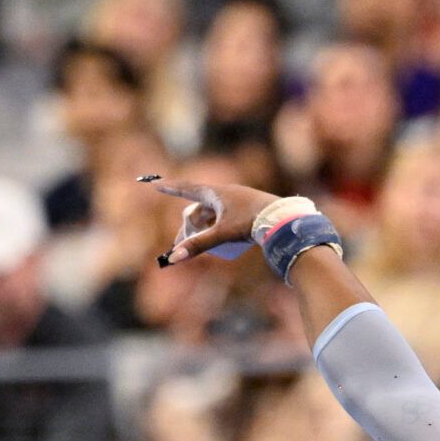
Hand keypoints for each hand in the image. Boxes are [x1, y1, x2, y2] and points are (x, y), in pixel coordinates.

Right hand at [149, 179, 280, 265]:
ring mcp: (238, 200)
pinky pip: (226, 216)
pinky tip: (219, 236)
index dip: (170, 188)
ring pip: (213, 213)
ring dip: (203, 226)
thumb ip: (198, 245)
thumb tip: (174, 257)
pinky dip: (217, 226)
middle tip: (180, 242)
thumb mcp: (222, 234)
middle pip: (199, 208)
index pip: (186, 188)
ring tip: (199, 242)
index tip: (156, 184)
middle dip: (188, 225)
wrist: (283, 219)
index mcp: (216, 192)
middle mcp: (226, 193)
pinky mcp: (248, 209)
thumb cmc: (252, 222)